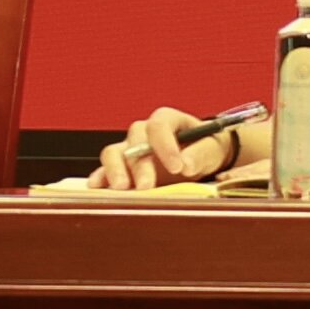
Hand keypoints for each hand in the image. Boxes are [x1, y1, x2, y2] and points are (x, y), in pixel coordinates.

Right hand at [92, 105, 226, 191]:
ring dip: (116, 170)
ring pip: (113, 152)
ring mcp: (129, 149)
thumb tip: (186, 164)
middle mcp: (144, 132)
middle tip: (147, 186)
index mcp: (168, 120)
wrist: (201, 159)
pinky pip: (104, 169)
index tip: (177, 167)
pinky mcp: (121, 168)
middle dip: (140, 165)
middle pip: (134, 141)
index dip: (166, 146)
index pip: (160, 126)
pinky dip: (100, 177)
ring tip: (122, 188)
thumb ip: (201, 154)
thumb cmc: (205, 149)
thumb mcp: (212, 149)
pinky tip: (98, 187)